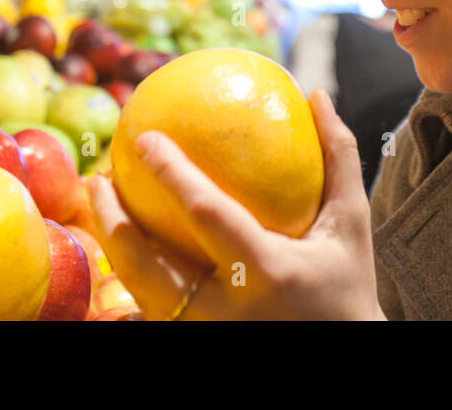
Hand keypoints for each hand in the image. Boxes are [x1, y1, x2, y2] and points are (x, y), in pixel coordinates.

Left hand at [86, 87, 384, 319]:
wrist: (346, 355)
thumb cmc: (348, 283)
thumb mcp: (351, 223)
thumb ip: (338, 158)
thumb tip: (317, 95)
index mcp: (269, 271)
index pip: (208, 214)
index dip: (172, 174)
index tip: (145, 139)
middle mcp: (229, 310)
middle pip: (151, 267)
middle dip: (114, 220)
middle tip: (100, 177)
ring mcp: (208, 333)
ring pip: (141, 294)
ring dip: (113, 248)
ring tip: (102, 207)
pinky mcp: (197, 344)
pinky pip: (151, 316)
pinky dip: (130, 285)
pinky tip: (122, 253)